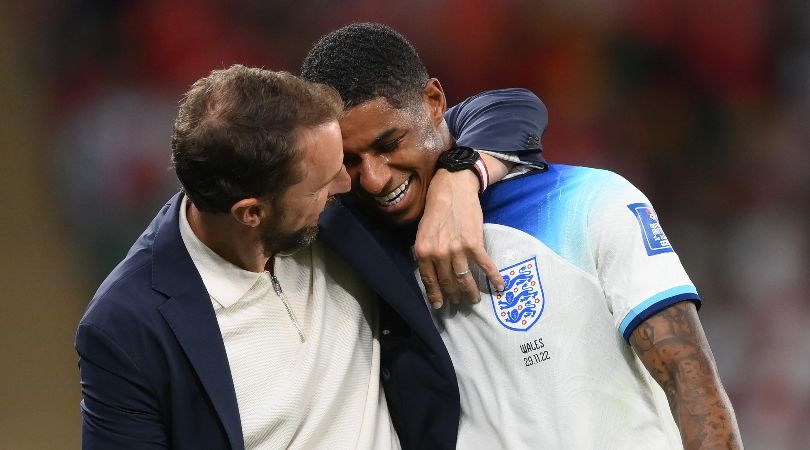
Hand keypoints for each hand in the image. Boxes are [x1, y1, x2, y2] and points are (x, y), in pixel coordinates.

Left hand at [414, 167, 503, 308]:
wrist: (452, 188)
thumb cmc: (437, 208)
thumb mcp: (423, 232)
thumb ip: (426, 251)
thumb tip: (432, 270)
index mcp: (423, 251)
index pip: (429, 280)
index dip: (435, 295)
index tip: (439, 305)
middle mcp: (438, 253)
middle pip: (447, 282)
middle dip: (454, 295)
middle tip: (459, 302)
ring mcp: (456, 249)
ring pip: (464, 278)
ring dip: (471, 291)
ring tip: (474, 299)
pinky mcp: (474, 243)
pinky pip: (484, 265)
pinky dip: (494, 278)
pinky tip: (500, 286)